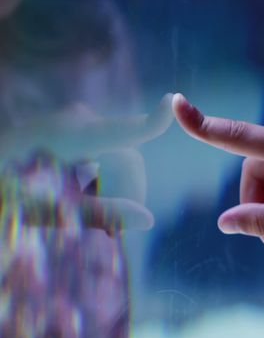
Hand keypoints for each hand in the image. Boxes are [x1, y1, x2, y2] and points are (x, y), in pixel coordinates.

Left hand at [0, 93, 175, 231]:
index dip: (150, 122)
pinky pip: (100, 149)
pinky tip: (84, 202)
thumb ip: (99, 213)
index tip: (173, 101)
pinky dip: (100, 177)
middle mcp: (73, 121)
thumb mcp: (45, 209)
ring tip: (96, 226)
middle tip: (113, 236)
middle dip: (127, 192)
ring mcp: (72, 121)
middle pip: (125, 157)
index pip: (121, 131)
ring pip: (115, 156)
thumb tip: (149, 220)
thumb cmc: (5, 194)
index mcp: (66, 137)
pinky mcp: (70, 126)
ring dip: (113, 189)